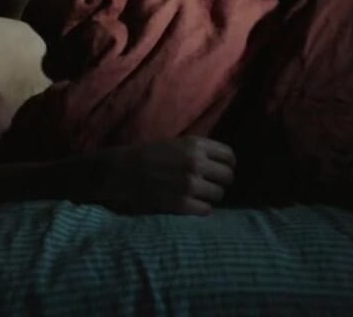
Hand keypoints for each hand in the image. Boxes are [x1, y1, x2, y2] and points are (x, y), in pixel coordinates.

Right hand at [86, 136, 235, 215]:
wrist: (123, 171)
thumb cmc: (150, 155)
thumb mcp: (177, 143)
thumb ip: (200, 150)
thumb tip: (224, 163)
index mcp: (195, 145)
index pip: (229, 157)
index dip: (228, 165)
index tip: (221, 170)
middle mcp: (195, 163)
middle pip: (228, 177)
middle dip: (221, 182)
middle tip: (209, 184)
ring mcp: (189, 184)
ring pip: (218, 194)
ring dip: (210, 196)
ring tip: (196, 194)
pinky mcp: (182, 203)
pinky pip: (206, 210)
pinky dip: (201, 208)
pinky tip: (190, 203)